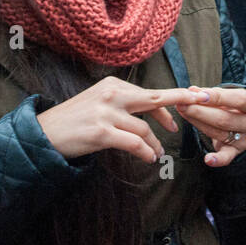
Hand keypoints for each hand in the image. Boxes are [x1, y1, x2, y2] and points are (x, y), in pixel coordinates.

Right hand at [37, 76, 204, 162]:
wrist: (44, 134)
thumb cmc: (74, 121)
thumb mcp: (99, 103)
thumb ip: (124, 104)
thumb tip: (152, 114)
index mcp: (112, 85)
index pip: (148, 94)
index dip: (172, 100)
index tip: (192, 99)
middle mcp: (111, 95)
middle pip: (154, 100)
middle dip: (180, 102)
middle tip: (201, 104)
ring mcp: (106, 113)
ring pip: (144, 129)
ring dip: (155, 145)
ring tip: (157, 154)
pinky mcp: (101, 132)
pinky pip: (134, 143)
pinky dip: (146, 152)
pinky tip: (149, 158)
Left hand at [176, 84, 245, 167]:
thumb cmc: (234, 105)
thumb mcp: (229, 95)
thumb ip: (212, 93)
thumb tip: (193, 91)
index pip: (239, 99)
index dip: (218, 97)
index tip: (199, 95)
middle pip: (225, 118)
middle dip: (200, 111)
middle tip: (183, 105)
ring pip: (219, 133)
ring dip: (197, 123)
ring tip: (183, 113)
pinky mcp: (236, 152)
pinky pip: (227, 157)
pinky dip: (217, 159)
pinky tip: (208, 159)